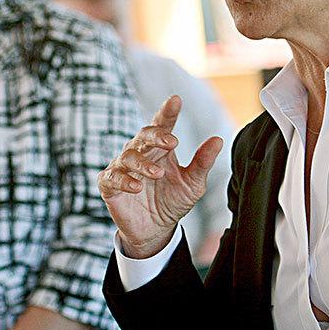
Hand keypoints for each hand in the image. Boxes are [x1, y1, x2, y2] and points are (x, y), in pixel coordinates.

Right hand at [99, 95, 223, 258]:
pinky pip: (112, 178)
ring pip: (128, 156)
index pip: (163, 125)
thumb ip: (202, 163)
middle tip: (172, 143)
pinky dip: (123, 180)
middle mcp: (140, 153)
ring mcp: (123, 168)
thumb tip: (218, 140)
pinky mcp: (110, 185)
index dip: (168, 112)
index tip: (176, 100)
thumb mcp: (193, 184)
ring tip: (157, 173)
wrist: (156, 229)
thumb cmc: (173, 200)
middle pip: (143, 135)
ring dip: (143, 163)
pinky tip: (136, 186)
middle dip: (156, 136)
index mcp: (160, 148)